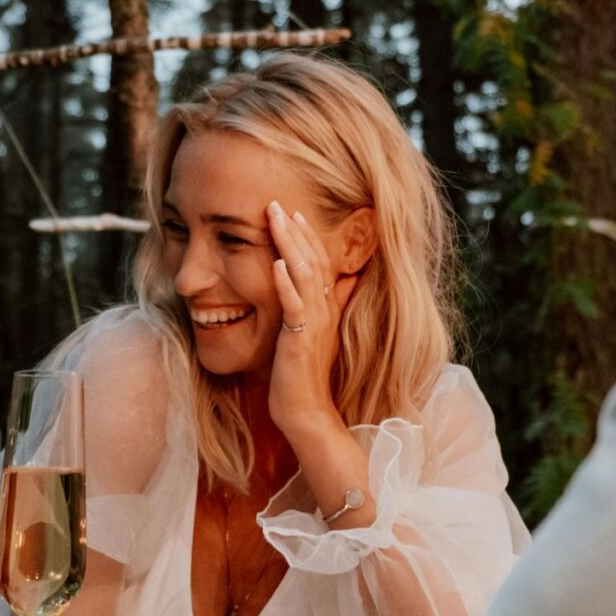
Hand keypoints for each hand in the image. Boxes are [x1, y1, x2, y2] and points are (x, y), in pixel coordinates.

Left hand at [265, 200, 357, 434]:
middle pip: (313, 260)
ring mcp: (314, 324)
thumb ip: (328, 309)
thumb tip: (341, 285)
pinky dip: (285, 282)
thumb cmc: (304, 377)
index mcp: (327, 308)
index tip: (293, 213)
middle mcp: (325, 311)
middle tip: (278, 203)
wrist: (307, 412)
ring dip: (289, 245)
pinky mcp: (300, 338)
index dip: (307, 237)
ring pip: (305, 274)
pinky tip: (274, 263)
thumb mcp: (315, 337)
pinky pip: (295, 305)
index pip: (319, 263)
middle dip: (295, 230)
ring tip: (276, 220)